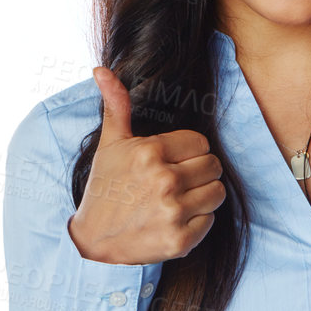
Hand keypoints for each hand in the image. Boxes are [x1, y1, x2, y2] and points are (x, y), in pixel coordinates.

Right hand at [69, 66, 226, 264]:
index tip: (170, 163)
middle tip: (176, 182)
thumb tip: (101, 70)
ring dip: (203, 196)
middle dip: (198, 172)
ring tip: (178, 200)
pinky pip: (211, 221)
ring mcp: (173, 212)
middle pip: (213, 166)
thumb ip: (116, 106)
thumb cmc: (104, 188)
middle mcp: (164, 181)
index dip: (188, 152)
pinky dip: (198, 222)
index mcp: (150, 152)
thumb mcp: (109, 145)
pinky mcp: (180, 240)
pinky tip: (175, 220)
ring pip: (217, 192)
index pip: (200, 143)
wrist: (93, 241)